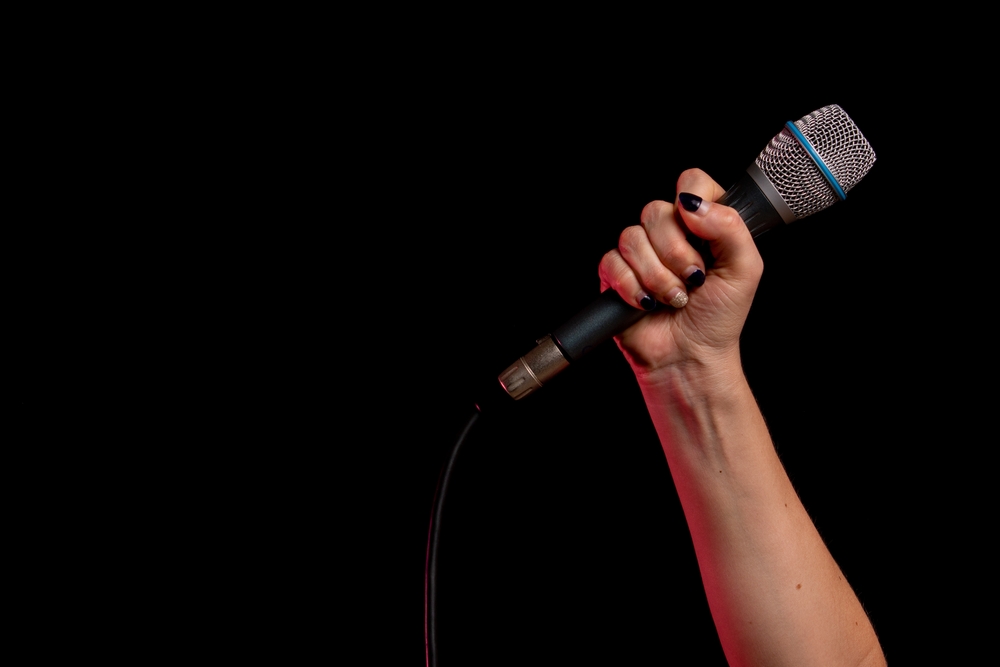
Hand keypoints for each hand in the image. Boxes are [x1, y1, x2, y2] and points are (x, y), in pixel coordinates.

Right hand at [598, 168, 763, 380]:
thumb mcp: (745, 269)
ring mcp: (640, 253)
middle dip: (675, 252)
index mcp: (702, 223)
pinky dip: (632, 288)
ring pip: (632, 237)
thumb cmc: (720, 318)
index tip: (701, 231)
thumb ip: (730, 226)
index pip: (691, 181)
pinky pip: (611, 262)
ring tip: (674, 298)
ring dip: (657, 276)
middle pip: (655, 210)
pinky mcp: (615, 274)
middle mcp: (669, 233)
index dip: (693, 201)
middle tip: (693, 279)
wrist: (690, 357)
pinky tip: (649, 303)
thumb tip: (691, 202)